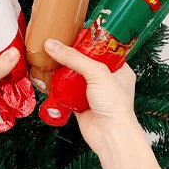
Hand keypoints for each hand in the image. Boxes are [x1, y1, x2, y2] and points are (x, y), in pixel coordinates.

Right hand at [44, 39, 144, 158]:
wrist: (110, 137)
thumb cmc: (115, 105)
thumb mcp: (96, 73)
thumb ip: (73, 58)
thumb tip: (52, 45)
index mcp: (119, 69)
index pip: (102, 48)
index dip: (88, 39)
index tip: (73, 31)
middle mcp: (107, 79)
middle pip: (85, 60)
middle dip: (71, 54)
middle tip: (57, 42)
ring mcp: (93, 92)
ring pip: (74, 75)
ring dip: (63, 68)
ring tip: (50, 54)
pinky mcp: (80, 103)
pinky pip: (66, 90)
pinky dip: (58, 84)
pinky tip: (49, 75)